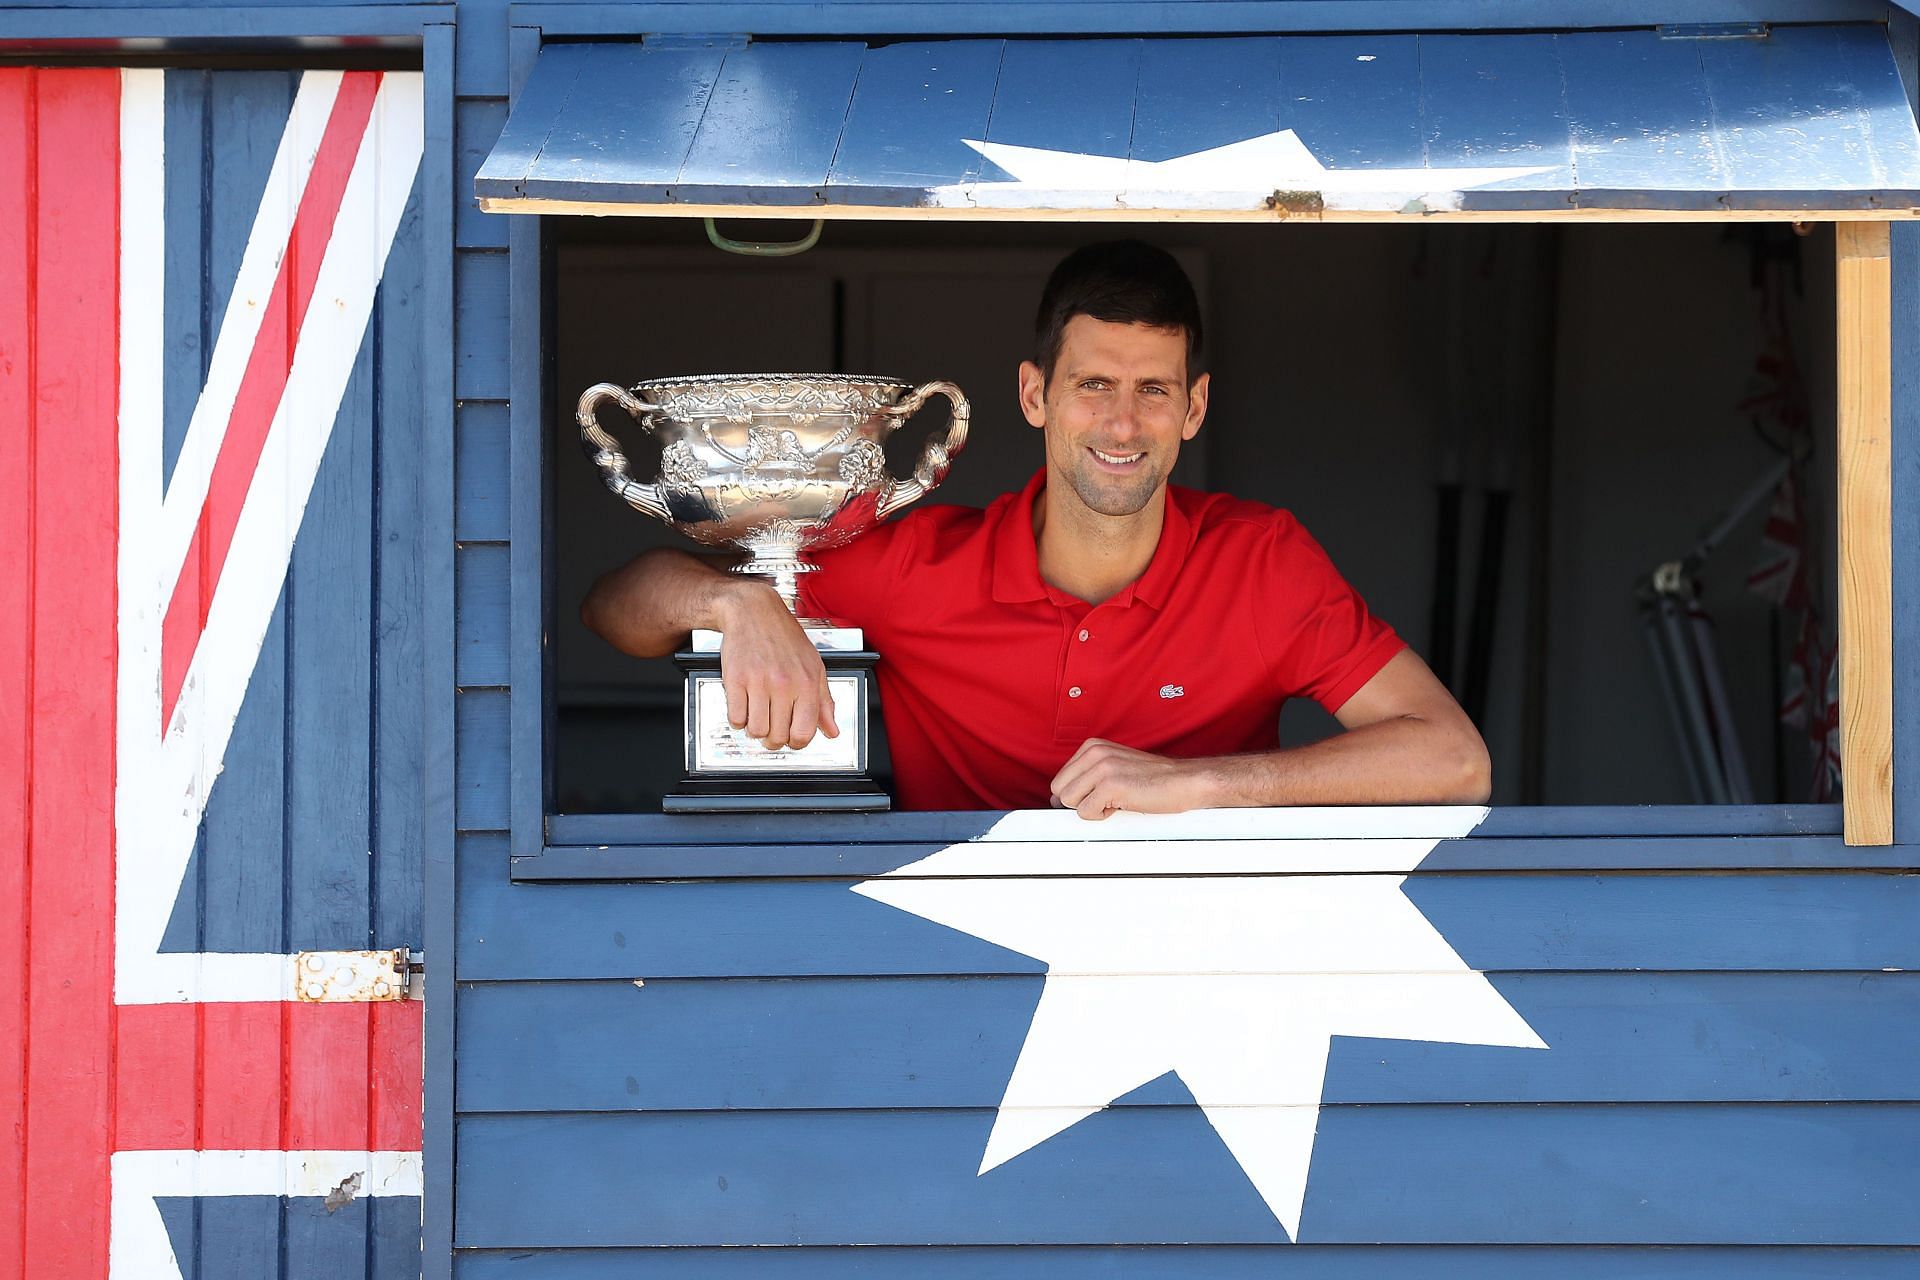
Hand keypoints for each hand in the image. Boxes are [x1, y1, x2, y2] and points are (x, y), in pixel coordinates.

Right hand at [713, 582, 839, 750]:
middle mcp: (784, 684)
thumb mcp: (814, 666)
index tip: (791, 738)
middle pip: (777, 737)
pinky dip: (738, 719)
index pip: (803, 733)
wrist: (753, 611)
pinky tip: (744, 706)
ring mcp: (758, 682)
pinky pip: (735, 718)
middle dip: (773, 739)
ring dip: (755, 729)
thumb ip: (824, 702)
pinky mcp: (735, 679)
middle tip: (771, 728)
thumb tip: (831, 730)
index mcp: (807, 683)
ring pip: (755, 731)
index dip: (796, 743)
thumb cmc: (784, 637)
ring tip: (758, 714)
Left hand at [1048, 738, 1211, 819]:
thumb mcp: (1114, 768)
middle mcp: (1095, 753)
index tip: (1098, 795)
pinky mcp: (1110, 784)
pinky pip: (1086, 812)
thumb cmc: (1154, 778)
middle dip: (1080, 802)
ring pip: (1069, 801)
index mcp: (1093, 746)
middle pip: (1060, 790)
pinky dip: (1102, 816)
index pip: (1060, 779)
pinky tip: (1122, 805)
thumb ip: (1086, 778)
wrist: (1184, 781)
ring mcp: (1102, 767)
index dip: (1078, 794)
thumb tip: (1056, 798)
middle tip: (1108, 799)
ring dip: (1092, 808)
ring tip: (1116, 800)